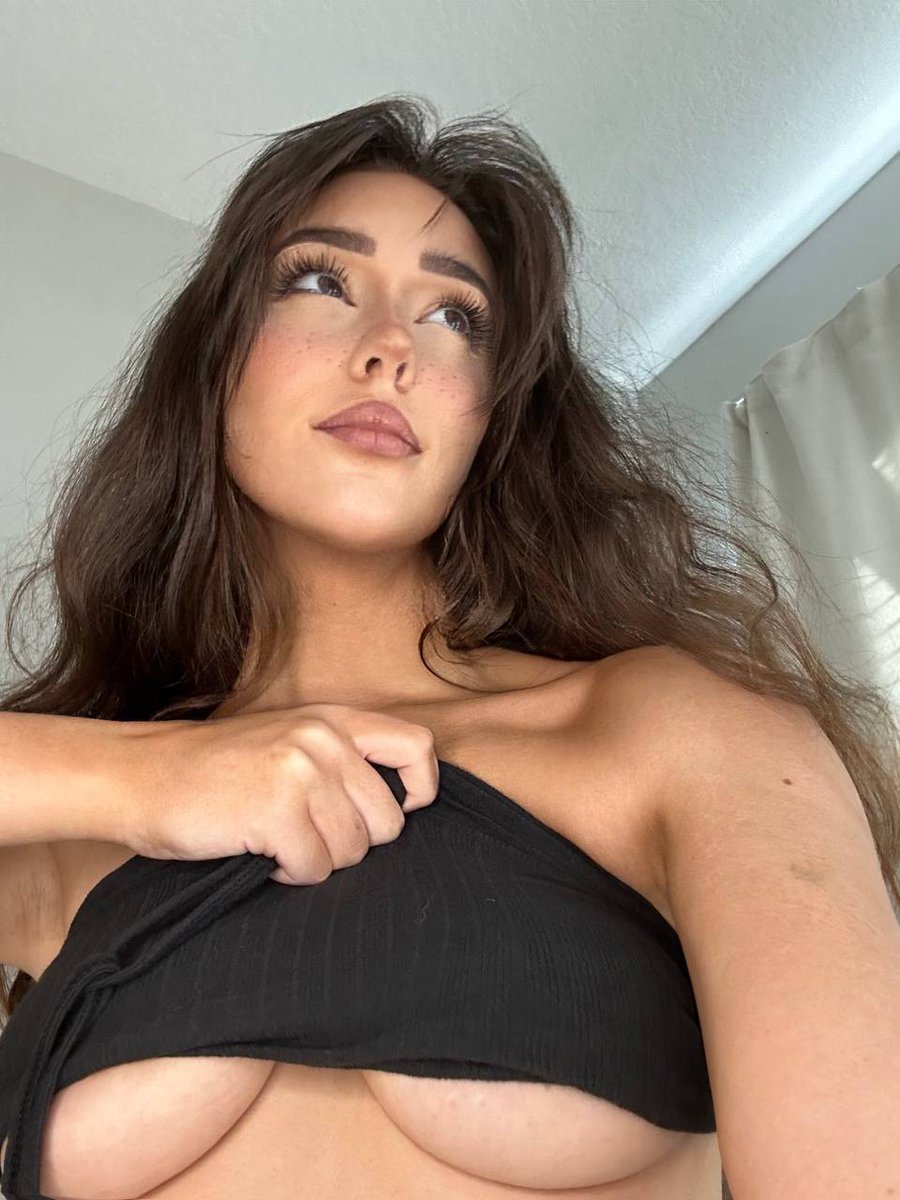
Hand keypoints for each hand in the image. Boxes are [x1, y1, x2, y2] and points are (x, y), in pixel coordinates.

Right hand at [120, 703, 438, 884]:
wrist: (141, 775)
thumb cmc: (217, 770)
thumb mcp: (289, 740)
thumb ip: (340, 760)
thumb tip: (401, 810)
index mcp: (335, 720)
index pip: (417, 748)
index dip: (420, 789)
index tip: (399, 812)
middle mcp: (325, 740)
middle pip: (387, 822)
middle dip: (351, 845)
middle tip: (306, 838)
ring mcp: (301, 773)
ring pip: (352, 851)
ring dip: (316, 861)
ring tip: (276, 842)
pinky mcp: (276, 811)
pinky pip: (314, 869)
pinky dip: (288, 876)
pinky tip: (260, 856)